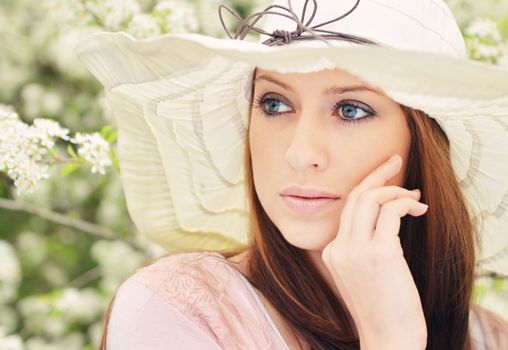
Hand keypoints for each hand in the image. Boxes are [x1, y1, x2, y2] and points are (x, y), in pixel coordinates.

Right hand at [321, 154, 427, 348]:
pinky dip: (405, 203)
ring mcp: (355, 251)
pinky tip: (418, 209)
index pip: (347, 208)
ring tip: (414, 196)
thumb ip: (362, 247)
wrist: (388, 341)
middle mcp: (338, 248)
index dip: (368, 187)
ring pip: (370, 198)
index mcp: (332, 252)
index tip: (385, 176)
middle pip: (354, 196)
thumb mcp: (362, 275)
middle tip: (395, 159)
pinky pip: (390, 212)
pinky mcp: (379, 254)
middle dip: (377, 173)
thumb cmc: (383, 310)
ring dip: (395, 189)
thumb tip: (387, 217)